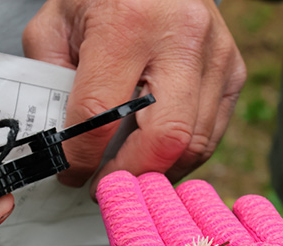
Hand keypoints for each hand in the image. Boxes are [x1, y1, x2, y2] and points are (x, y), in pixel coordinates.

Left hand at [23, 0, 245, 194]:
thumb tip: (60, 140)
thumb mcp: (57, 22)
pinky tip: (158, 156)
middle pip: (164, 139)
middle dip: (130, 175)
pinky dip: (183, 156)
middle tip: (107, 187)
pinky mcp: (233, 71)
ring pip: (194, 145)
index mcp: (127, 23)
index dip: (81, 159)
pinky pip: (211, 134)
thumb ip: (49, 77)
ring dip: (158, 171)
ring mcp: (215, 56)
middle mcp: (181, 38)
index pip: (101, 116)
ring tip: (131, 173)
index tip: (71, 173)